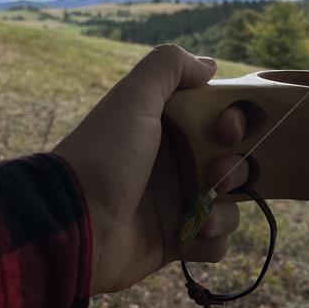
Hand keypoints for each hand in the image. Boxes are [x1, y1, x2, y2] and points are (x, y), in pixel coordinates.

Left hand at [54, 44, 248, 294]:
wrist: (73, 224)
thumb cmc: (105, 156)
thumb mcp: (132, 98)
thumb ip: (169, 66)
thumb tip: (209, 65)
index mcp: (168, 127)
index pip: (220, 118)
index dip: (235, 121)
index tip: (227, 131)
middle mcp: (176, 162)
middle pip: (232, 160)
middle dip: (235, 168)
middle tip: (216, 175)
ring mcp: (177, 203)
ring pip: (229, 202)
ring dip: (227, 208)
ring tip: (203, 215)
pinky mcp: (177, 240)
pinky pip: (216, 242)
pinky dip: (212, 240)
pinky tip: (193, 236)